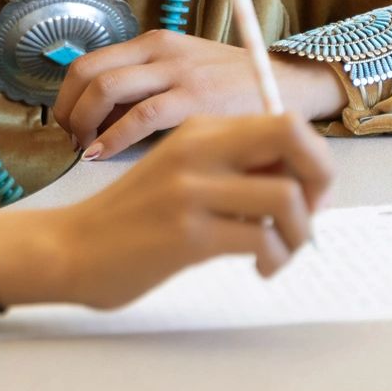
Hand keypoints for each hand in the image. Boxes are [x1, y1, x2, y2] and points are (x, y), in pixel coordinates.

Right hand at [46, 112, 333, 305]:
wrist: (69, 248)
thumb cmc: (129, 220)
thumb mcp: (177, 174)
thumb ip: (226, 167)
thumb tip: (294, 181)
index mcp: (198, 131)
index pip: (283, 122)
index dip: (312, 157)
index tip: (307, 194)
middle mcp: (197, 149)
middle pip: (293, 137)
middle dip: (322, 178)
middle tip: (310, 215)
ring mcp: (191, 190)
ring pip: (287, 195)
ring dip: (301, 232)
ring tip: (280, 253)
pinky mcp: (187, 233)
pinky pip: (262, 239)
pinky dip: (275, 258)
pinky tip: (259, 268)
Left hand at [52, 29, 349, 158]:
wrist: (288, 89)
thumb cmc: (232, 90)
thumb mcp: (183, 76)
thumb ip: (145, 91)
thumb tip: (99, 119)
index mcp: (153, 43)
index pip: (89, 63)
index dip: (67, 96)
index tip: (66, 126)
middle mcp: (160, 50)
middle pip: (87, 72)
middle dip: (67, 109)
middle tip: (69, 140)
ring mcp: (178, 71)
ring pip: (105, 88)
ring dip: (83, 123)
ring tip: (83, 150)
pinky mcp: (196, 98)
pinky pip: (140, 115)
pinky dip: (112, 137)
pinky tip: (102, 154)